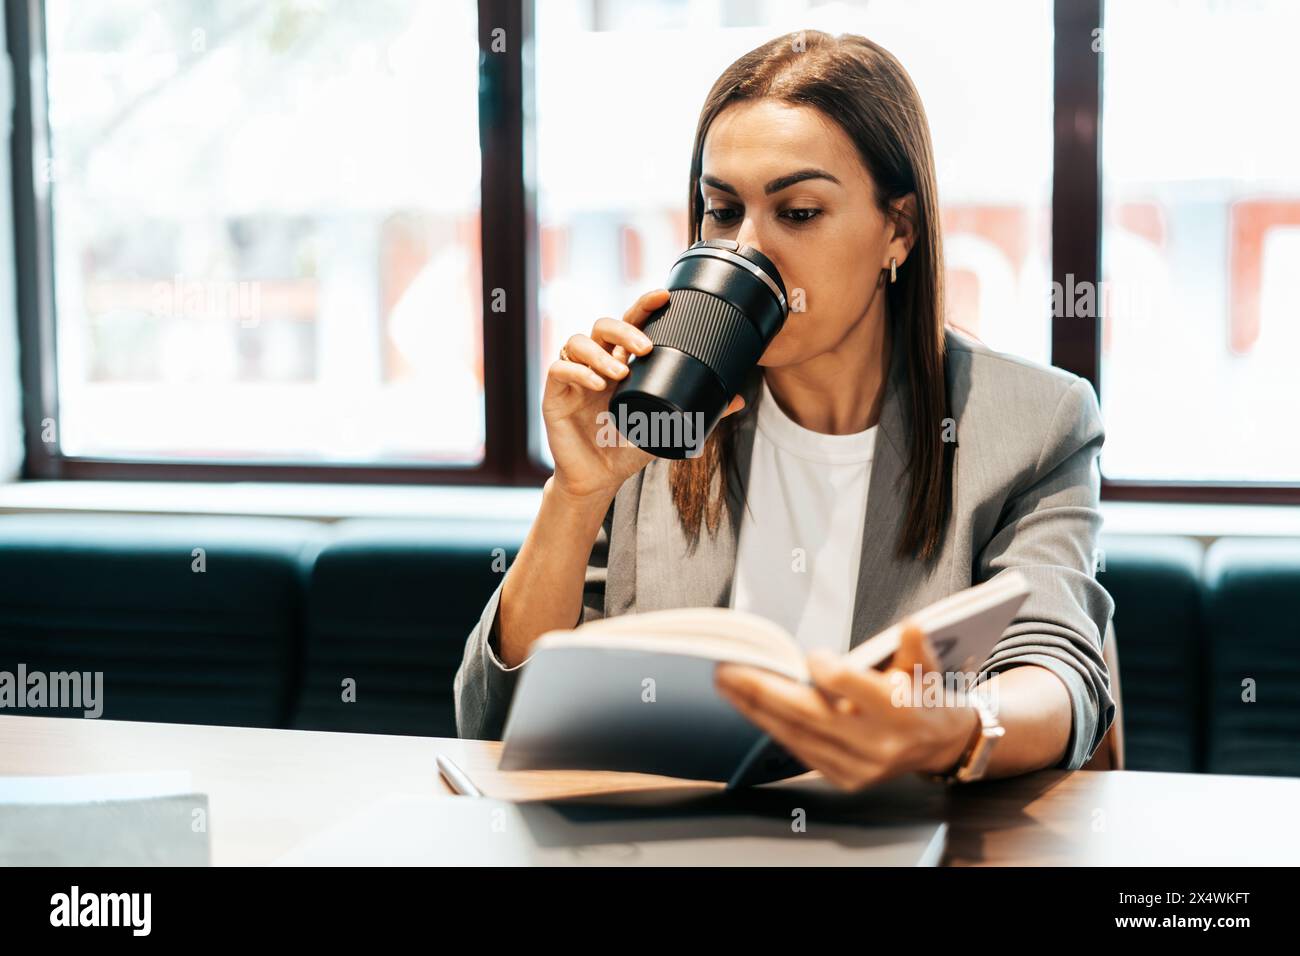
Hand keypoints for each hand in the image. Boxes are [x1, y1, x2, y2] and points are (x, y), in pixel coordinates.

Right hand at [544, 289, 745, 500]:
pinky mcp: (554, 393)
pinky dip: (578, 371)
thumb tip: (740, 399)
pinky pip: (559, 369)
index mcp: (622, 362)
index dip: (643, 307)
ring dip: (600, 353)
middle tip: (645, 348)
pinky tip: (596, 384)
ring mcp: (574, 376)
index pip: (630, 324)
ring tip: (619, 373)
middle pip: (603, 326)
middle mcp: (596, 363)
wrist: (600, 479)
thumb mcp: (668, 426)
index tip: (663, 296)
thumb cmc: (629, 447)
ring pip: (577, 341)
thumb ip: (700, 411)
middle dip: (624, 330)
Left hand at [714, 622, 980, 791]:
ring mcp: (859, 766)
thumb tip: (909, 626)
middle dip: (762, 689)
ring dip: (756, 708)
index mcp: (900, 710)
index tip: (811, 655)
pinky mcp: (844, 778)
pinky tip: (751, 708)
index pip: (848, 685)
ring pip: (796, 734)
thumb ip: (912, 647)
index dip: (824, 668)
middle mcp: (877, 742)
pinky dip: (773, 726)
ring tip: (728, 685)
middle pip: (808, 713)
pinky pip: (799, 751)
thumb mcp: (928, 666)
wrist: (939, 747)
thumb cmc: (925, 698)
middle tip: (728, 668)